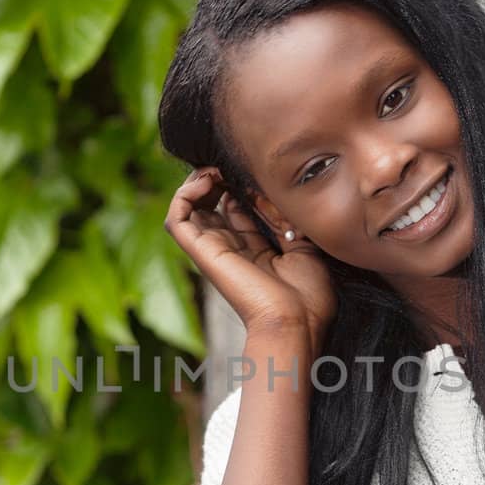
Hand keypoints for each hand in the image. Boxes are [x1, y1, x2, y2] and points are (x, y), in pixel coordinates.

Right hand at [164, 167, 335, 346]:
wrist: (297, 321)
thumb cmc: (307, 297)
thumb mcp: (305, 247)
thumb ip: (288, 220)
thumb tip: (271, 193)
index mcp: (255, 252)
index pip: (237, 210)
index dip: (244, 185)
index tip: (260, 172)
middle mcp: (231, 250)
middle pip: (211, 206)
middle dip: (218, 178)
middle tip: (233, 163)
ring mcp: (214, 251)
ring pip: (188, 209)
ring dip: (198, 181)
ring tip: (216, 167)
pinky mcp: (202, 252)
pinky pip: (177, 219)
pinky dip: (184, 194)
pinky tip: (207, 180)